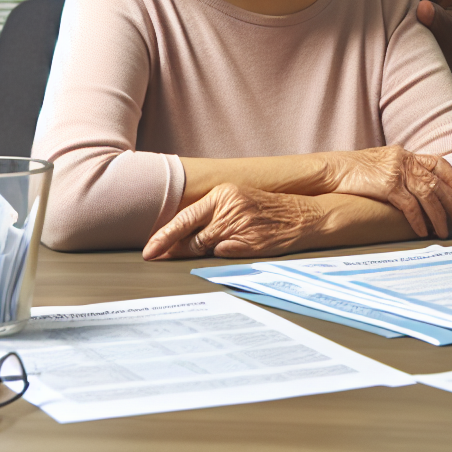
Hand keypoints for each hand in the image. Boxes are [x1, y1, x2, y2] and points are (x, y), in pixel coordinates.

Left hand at [143, 183, 324, 259]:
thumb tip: (179, 235)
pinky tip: (230, 250)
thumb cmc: (267, 209)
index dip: (162, 237)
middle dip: (175, 250)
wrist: (303, 215)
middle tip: (160, 258)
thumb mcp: (238, 200)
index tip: (149, 251)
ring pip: (204, 248)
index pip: (184, 218)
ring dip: (199, 253)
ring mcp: (239, 228)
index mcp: (223, 194)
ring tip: (210, 248)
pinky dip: (220, 257)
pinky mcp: (249, 246)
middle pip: (190, 237)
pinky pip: (222, 257)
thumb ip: (211, 214)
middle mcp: (229, 209)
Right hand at [323, 146, 451, 238]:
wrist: (330, 170)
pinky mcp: (387, 185)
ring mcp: (396, 171)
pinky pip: (410, 206)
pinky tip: (422, 232)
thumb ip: (397, 173)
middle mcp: (404, 160)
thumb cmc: (351, 172)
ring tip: (444, 231)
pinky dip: (419, 220)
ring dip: (440, 216)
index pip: (439, 163)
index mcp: (404, 154)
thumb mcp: (379, 166)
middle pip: (439, 182)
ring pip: (429, 195)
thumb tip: (412, 191)